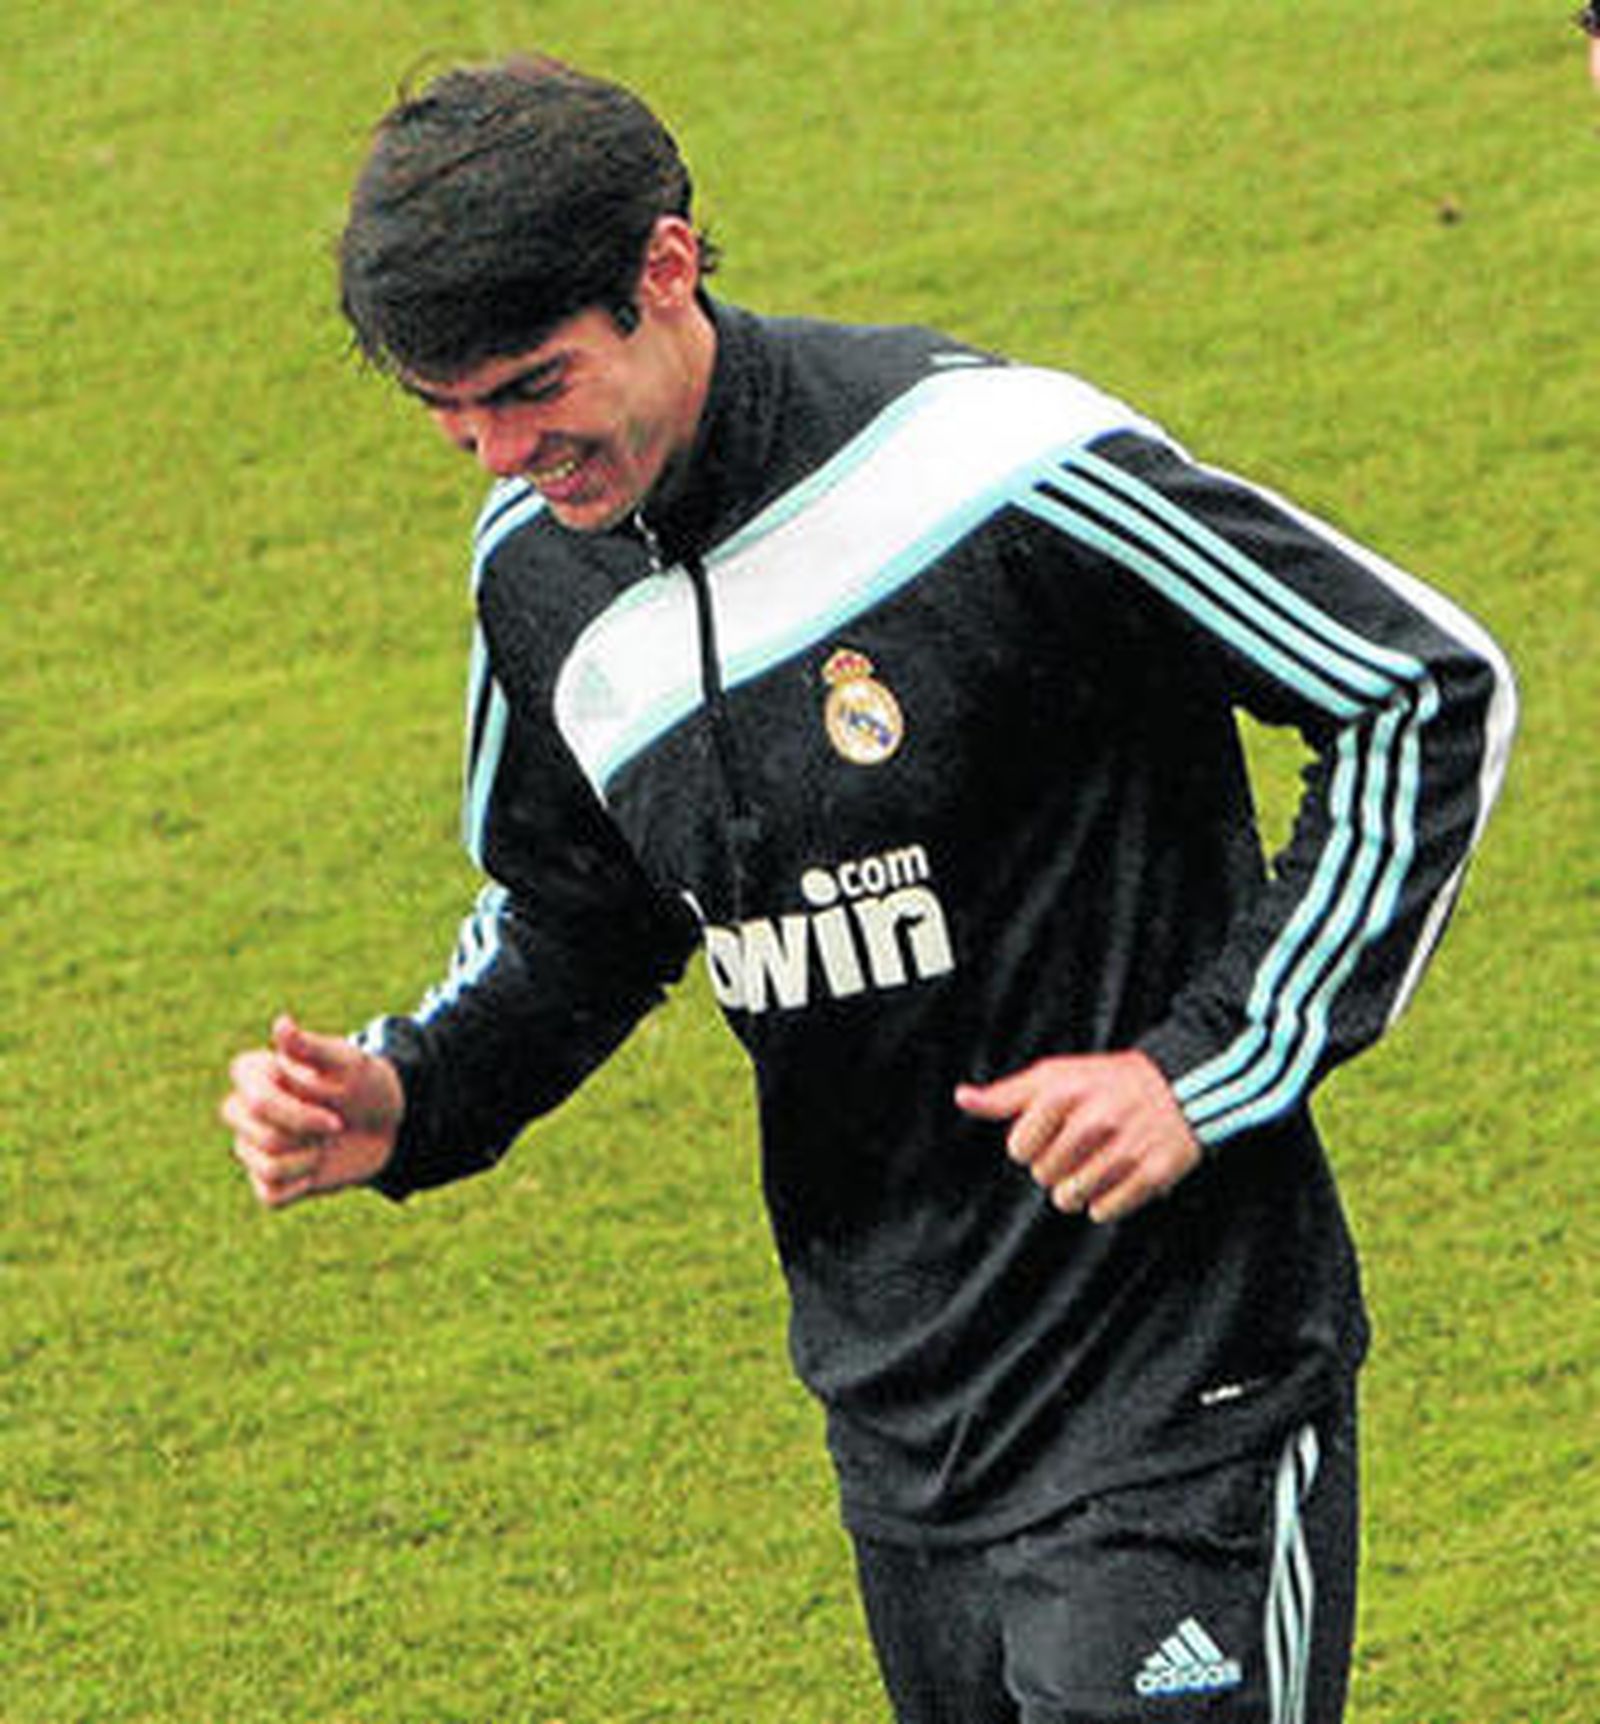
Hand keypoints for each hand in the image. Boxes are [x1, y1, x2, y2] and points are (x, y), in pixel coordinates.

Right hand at [221, 1015, 403, 1208]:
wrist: (388, 1122)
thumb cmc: (364, 1084)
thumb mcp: (348, 1063)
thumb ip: (312, 1049)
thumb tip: (281, 1023)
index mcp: (255, 1073)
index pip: (256, 1101)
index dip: (298, 1114)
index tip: (336, 1115)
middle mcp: (245, 1109)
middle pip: (257, 1136)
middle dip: (306, 1136)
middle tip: (336, 1126)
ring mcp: (253, 1144)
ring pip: (265, 1166)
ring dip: (310, 1159)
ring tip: (326, 1143)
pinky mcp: (267, 1178)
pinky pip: (270, 1195)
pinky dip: (302, 1185)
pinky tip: (318, 1168)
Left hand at [955, 1050, 1200, 1223]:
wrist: (1180, 1085)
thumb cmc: (1107, 1081)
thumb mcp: (1055, 1076)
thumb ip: (1007, 1093)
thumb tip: (962, 1097)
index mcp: (1066, 1093)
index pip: (1018, 1149)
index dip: (1029, 1144)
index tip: (1049, 1132)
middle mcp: (1096, 1120)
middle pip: (1043, 1175)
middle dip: (1053, 1165)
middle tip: (1077, 1147)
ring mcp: (1127, 1148)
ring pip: (1070, 1198)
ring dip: (1075, 1188)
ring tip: (1092, 1165)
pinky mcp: (1154, 1173)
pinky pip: (1105, 1212)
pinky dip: (1105, 1202)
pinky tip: (1115, 1178)